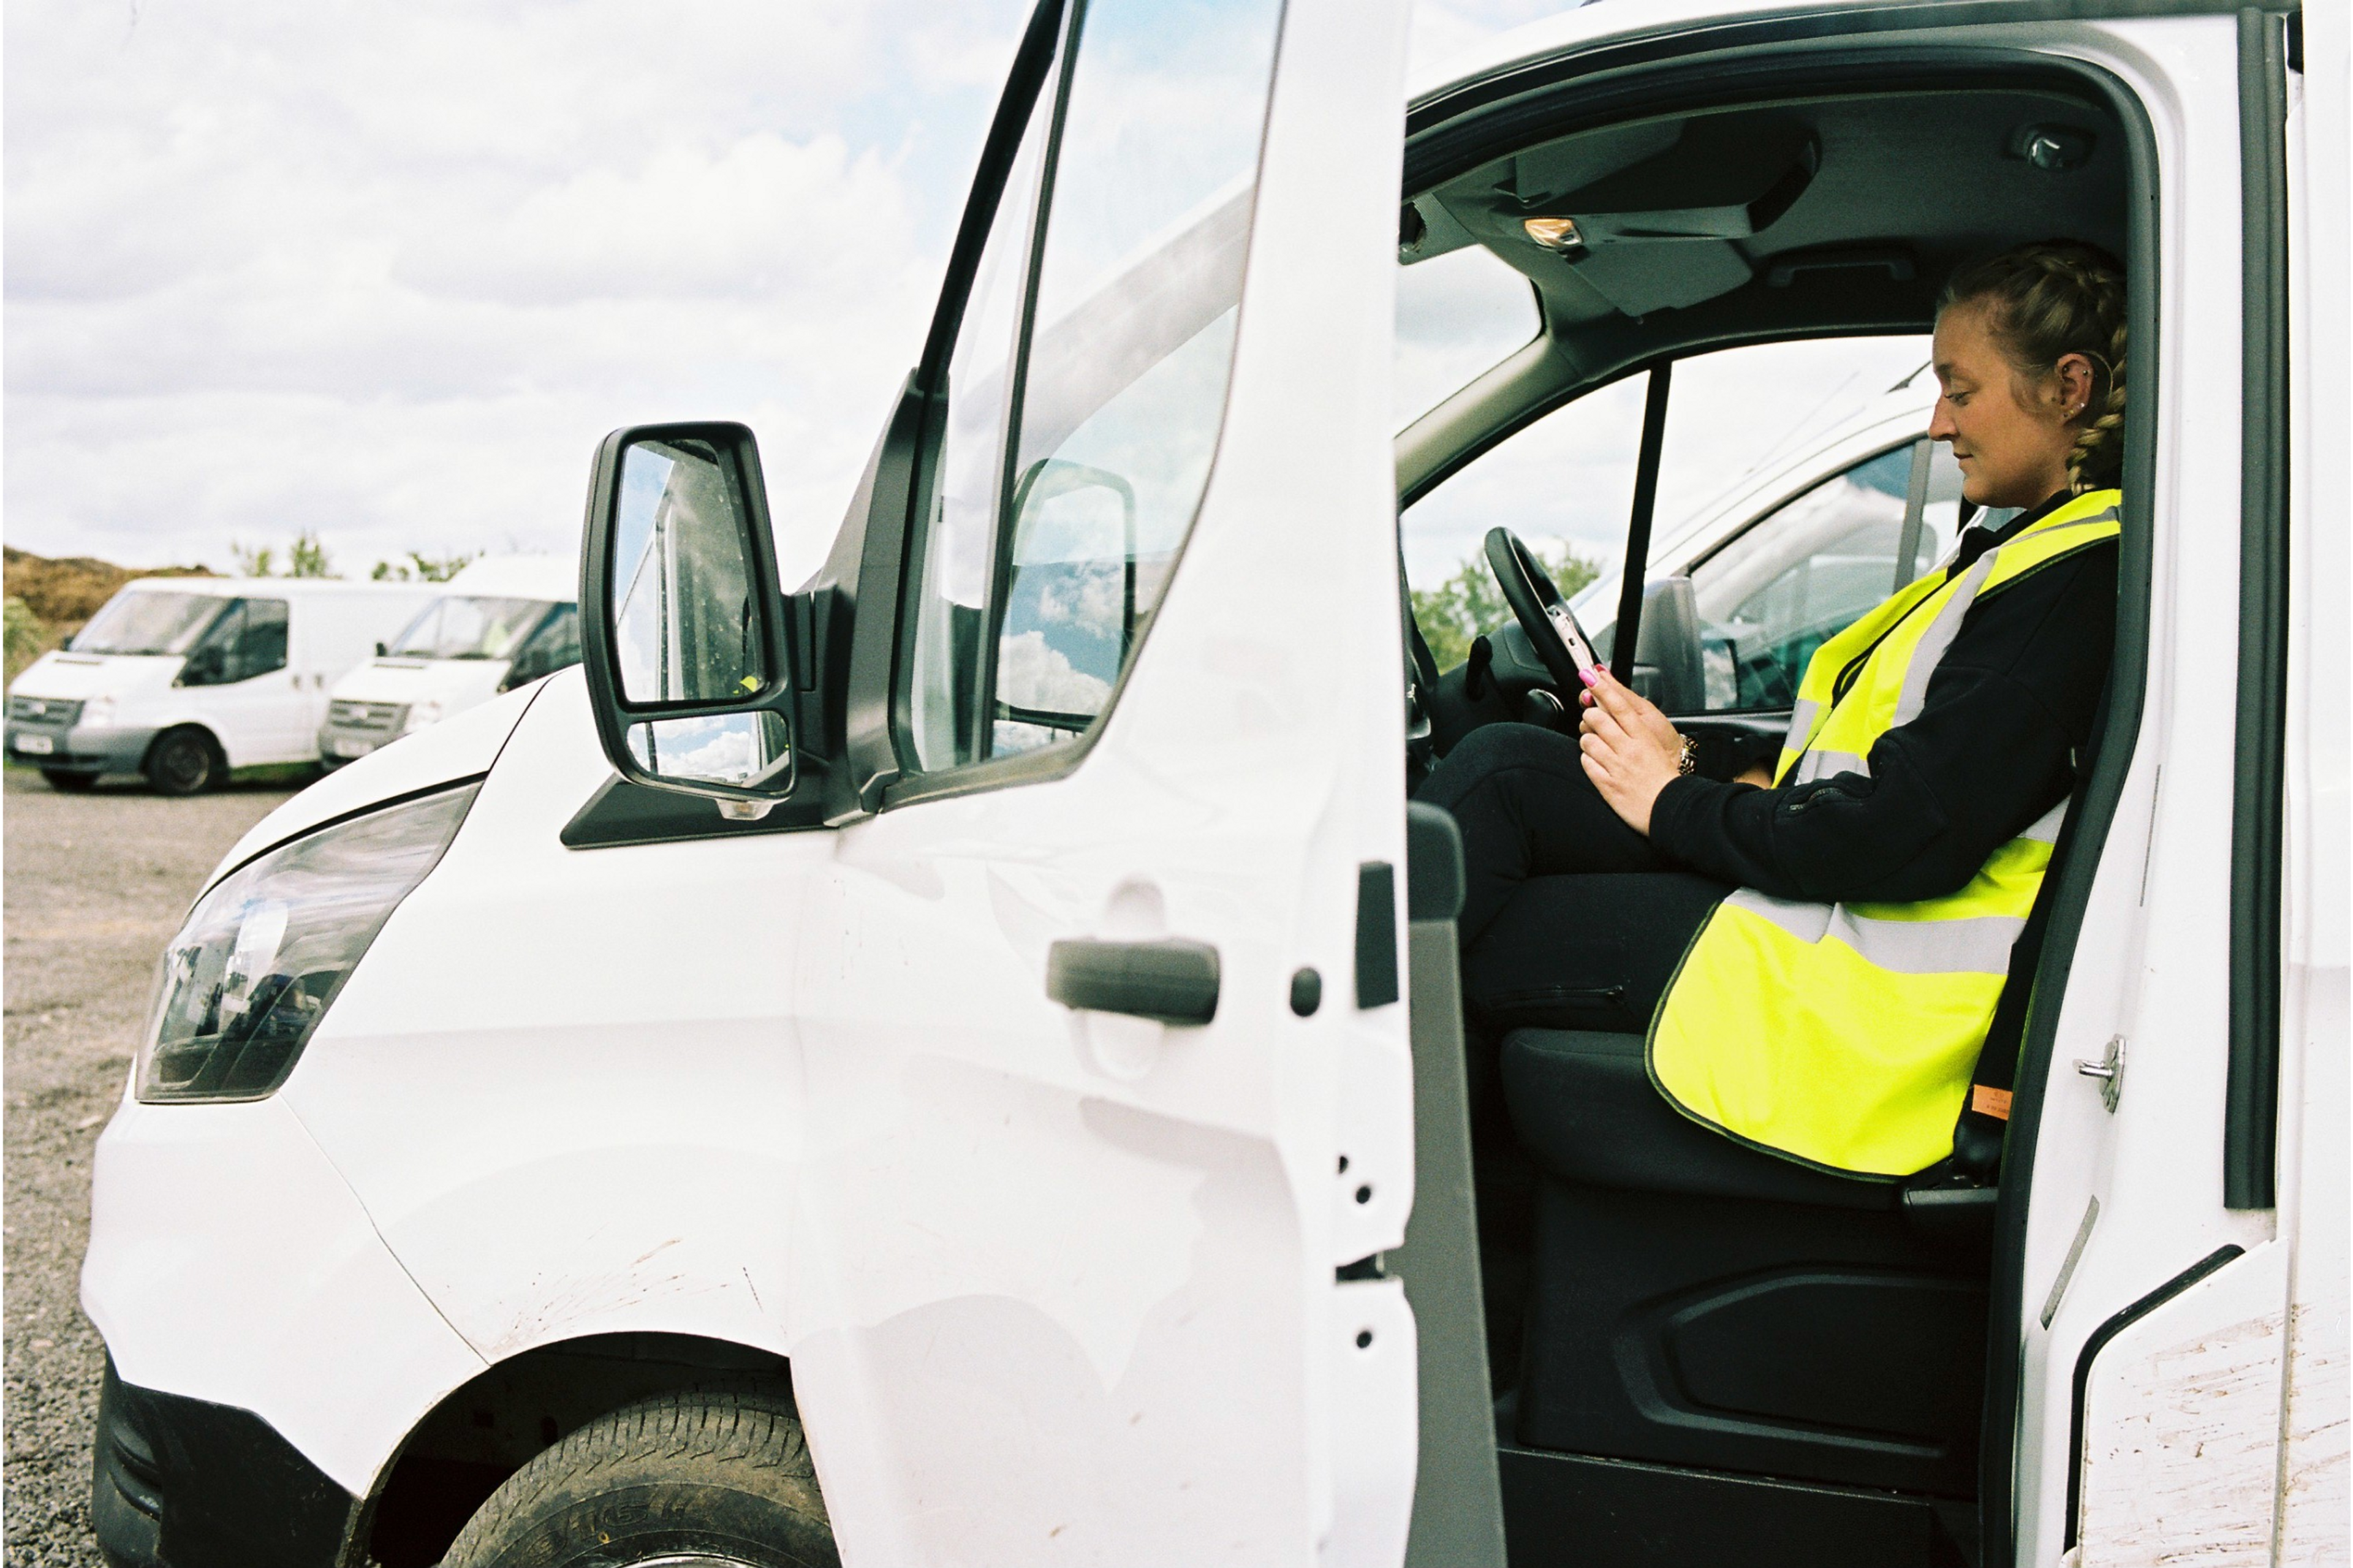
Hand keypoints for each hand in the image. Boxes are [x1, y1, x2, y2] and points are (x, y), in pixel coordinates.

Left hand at [1577, 666, 1684, 835]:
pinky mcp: (1606, 784)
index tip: (1590, 676)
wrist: (1671, 808)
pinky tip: (1596, 762)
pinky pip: (1586, 763)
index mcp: (1644, 737)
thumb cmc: (1663, 776)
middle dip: (1590, 716)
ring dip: (1587, 740)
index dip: (1603, 688)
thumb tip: (1617, 703)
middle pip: (1598, 719)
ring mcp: (1616, 767)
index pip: (1620, 706)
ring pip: (1587, 740)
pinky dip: (1587, 759)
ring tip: (1597, 745)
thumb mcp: (1654, 744)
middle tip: (1593, 719)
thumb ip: (1634, 726)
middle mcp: (1629, 750)